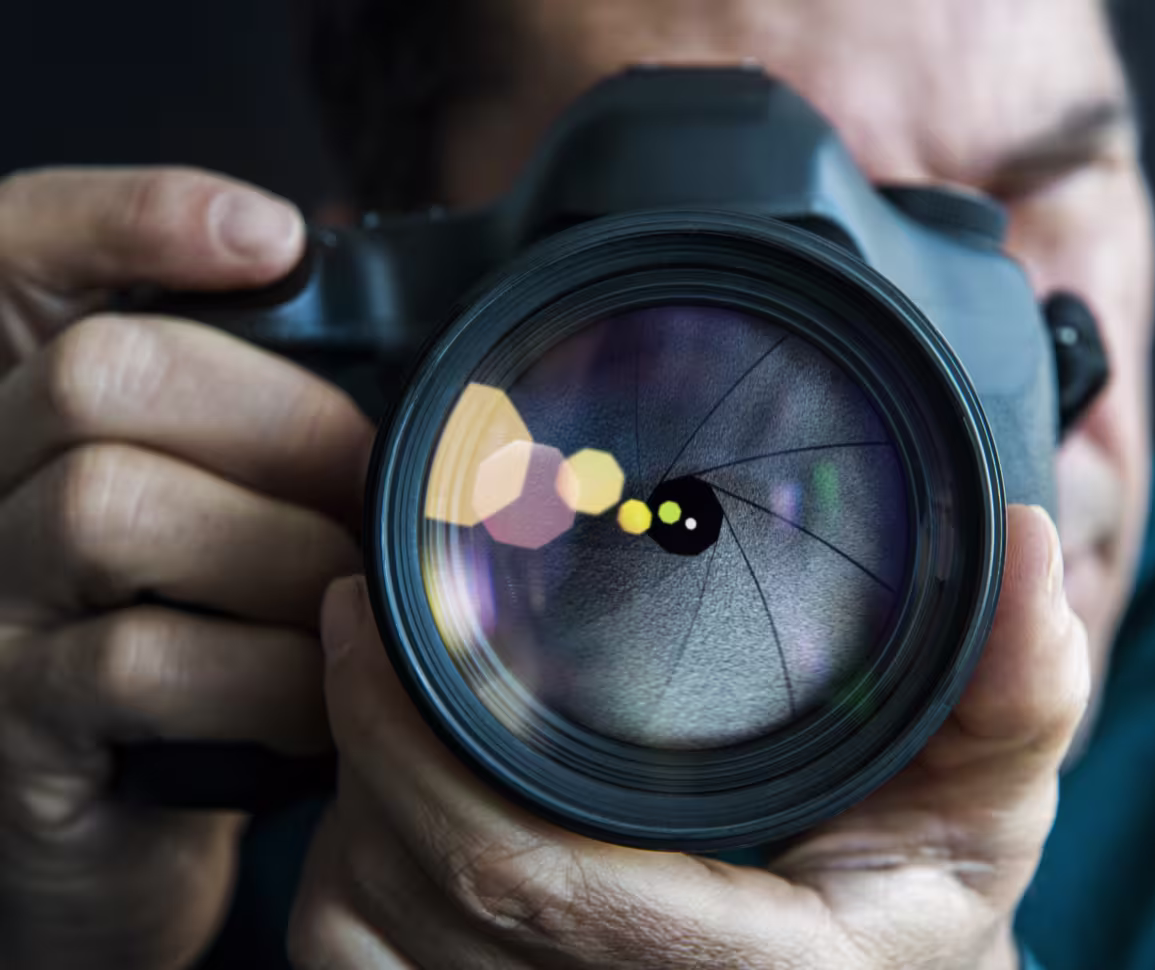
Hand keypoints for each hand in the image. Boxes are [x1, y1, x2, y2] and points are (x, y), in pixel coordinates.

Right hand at [0, 168, 374, 969]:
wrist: (122, 829)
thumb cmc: (204, 646)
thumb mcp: (226, 512)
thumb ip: (261, 422)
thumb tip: (382, 340)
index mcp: (28, 408)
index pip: (19, 251)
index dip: (129, 216)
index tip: (272, 233)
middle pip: (97, 373)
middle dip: (279, 418)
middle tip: (371, 484)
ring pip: (112, 505)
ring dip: (282, 553)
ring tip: (348, 603)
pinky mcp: (16, 722)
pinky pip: (142, 662)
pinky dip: (268, 678)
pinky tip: (320, 703)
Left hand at [290, 505, 1087, 968]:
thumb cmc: (918, 901)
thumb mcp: (988, 802)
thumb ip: (1016, 685)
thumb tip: (1024, 543)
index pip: (523, 881)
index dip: (411, 744)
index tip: (366, 613)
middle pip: (413, 900)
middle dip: (364, 751)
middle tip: (362, 622)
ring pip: (368, 941)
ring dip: (354, 811)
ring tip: (379, 707)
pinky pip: (363, 969)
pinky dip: (355, 880)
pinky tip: (389, 804)